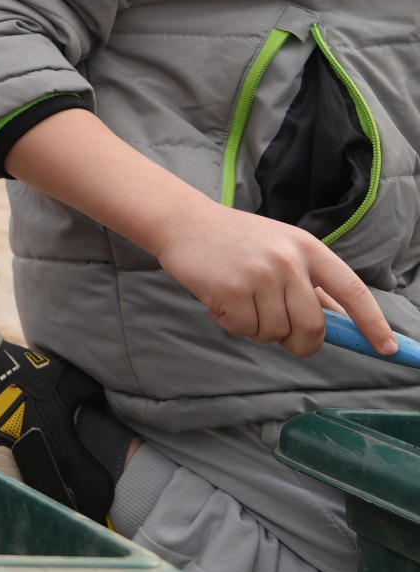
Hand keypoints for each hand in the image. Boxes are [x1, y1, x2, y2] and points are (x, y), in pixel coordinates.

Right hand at [154, 195, 396, 358]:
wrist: (184, 222)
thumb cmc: (236, 241)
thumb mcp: (281, 249)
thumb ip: (312, 284)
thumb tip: (345, 321)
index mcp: (308, 249)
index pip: (352, 291)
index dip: (373, 322)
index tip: (386, 348)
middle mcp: (289, 260)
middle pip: (313, 327)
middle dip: (300, 342)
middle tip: (284, 336)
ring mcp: (260, 274)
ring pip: (276, 332)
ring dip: (258, 328)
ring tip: (241, 303)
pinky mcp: (232, 289)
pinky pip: (244, 329)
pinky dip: (233, 324)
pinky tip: (221, 301)